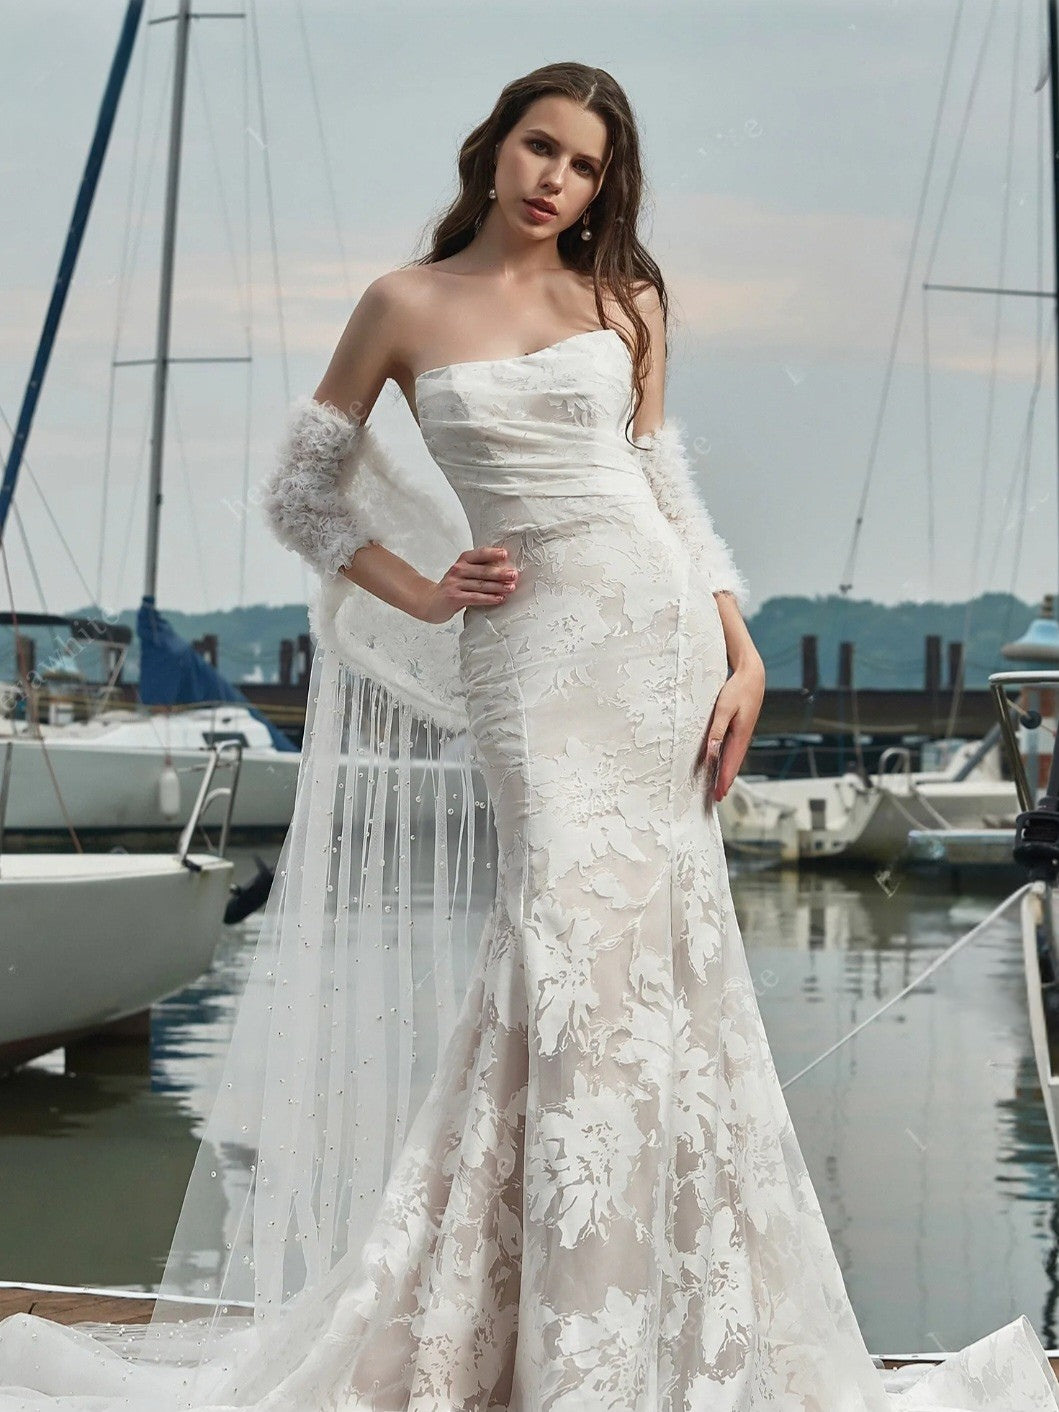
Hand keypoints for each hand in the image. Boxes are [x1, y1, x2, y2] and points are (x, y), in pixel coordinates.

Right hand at [417, 545, 519, 623]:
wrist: (429, 601)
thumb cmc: (452, 587)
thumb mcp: (463, 573)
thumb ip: (479, 569)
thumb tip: (505, 568)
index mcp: (462, 561)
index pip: (479, 554)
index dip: (492, 553)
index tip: (505, 554)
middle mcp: (458, 570)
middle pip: (483, 571)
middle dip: (500, 573)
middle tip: (514, 575)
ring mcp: (455, 584)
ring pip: (481, 585)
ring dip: (498, 587)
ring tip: (511, 588)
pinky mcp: (454, 597)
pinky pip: (475, 598)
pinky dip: (489, 598)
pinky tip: (499, 599)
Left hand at [693, 658, 764, 808]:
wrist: (753, 676)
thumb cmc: (737, 690)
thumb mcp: (724, 709)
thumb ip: (717, 731)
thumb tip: (712, 752)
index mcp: (740, 736)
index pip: (731, 764)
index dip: (723, 781)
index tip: (718, 795)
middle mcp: (743, 738)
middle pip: (733, 765)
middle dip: (725, 782)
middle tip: (716, 798)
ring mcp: (744, 734)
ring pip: (734, 759)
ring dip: (727, 773)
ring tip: (719, 787)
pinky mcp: (741, 729)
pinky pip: (734, 750)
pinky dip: (728, 761)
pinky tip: (723, 764)